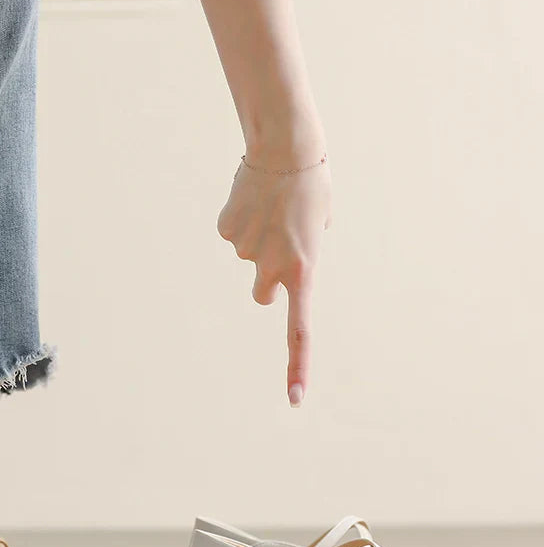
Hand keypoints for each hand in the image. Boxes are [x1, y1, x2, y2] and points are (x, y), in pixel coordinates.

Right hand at [216, 148, 331, 406]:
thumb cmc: (311, 185)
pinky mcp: (226, 230)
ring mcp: (247, 251)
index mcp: (305, 270)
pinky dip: (239, 221)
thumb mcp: (319, 226)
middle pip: (262, 296)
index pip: (300, 330)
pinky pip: (231, 234)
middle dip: (266, 280)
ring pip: (246, 259)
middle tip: (278, 248)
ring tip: (269, 209)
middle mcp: (274, 268)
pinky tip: (251, 199)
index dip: (297, 366)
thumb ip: (303, 254)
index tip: (295, 400)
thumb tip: (282, 262)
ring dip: (255, 241)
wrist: (286, 146)